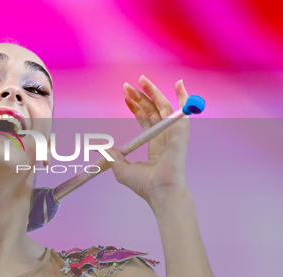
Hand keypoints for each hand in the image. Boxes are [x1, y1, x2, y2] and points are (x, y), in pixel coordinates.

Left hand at [106, 75, 189, 206]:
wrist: (160, 190)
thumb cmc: (145, 184)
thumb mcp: (121, 168)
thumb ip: (112, 156)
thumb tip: (97, 148)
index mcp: (155, 145)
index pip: (145, 120)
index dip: (135, 107)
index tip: (126, 97)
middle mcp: (165, 137)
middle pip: (153, 110)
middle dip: (141, 97)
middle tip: (128, 86)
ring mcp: (174, 133)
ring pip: (164, 107)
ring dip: (153, 92)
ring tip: (142, 79)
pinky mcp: (181, 132)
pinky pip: (184, 110)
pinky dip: (184, 96)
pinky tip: (180, 83)